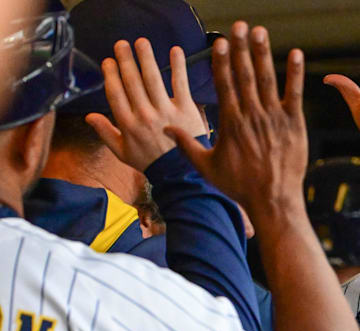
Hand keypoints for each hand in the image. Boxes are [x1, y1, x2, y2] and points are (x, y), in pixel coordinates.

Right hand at [86, 39, 208, 171]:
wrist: (180, 174)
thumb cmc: (151, 162)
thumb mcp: (123, 152)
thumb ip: (106, 133)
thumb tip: (89, 116)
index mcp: (128, 124)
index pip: (116, 93)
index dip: (110, 75)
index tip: (108, 61)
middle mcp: (144, 114)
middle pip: (132, 81)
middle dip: (125, 60)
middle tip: (121, 45)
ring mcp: (165, 111)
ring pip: (153, 78)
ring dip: (146, 58)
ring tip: (141, 42)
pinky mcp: (185, 109)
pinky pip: (180, 84)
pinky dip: (178, 66)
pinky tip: (175, 51)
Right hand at [166, 22, 307, 223]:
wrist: (272, 200)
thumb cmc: (239, 185)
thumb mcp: (206, 167)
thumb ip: (186, 146)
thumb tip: (166, 129)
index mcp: (230, 123)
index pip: (224, 85)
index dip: (222, 61)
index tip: (220, 42)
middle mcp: (251, 116)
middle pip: (244, 75)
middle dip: (241, 48)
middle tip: (239, 25)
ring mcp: (274, 118)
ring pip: (267, 79)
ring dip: (263, 53)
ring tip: (260, 31)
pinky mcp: (294, 124)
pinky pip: (294, 94)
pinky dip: (295, 73)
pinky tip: (295, 53)